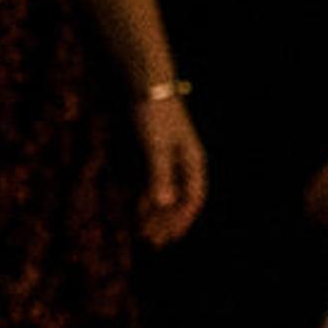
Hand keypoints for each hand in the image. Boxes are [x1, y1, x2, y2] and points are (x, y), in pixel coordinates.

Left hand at [137, 95, 208, 244]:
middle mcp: (181, 161)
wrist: (141, 85)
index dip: (182, 219)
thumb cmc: (153, 114)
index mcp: (191, 160)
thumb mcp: (155, 147)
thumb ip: (159, 176)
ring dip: (154, 213)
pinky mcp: (148, 152)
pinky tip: (134, 209)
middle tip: (153, 242)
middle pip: (177, 199)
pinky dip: (143, 197)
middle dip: (166, 221)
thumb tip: (162, 205)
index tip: (170, 238)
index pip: (192, 198)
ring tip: (142, 231)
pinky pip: (148, 182)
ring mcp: (165, 157)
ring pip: (162, 192)